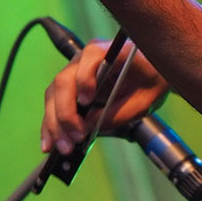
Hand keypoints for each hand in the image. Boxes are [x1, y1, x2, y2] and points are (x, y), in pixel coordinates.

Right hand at [41, 38, 167, 154]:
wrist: (151, 75)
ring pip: (54, 95)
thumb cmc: (151, 81)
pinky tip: (50, 144)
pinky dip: (51, 125)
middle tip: (75, 138)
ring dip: (54, 124)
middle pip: (64, 82)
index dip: (84, 79)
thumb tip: (87, 126)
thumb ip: (119, 112)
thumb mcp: (145, 100)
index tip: (87, 102)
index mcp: (111, 52)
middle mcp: (86, 58)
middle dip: (65, 113)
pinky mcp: (70, 88)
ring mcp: (74, 72)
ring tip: (62, 148)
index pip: (89, 58)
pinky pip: (54, 105)